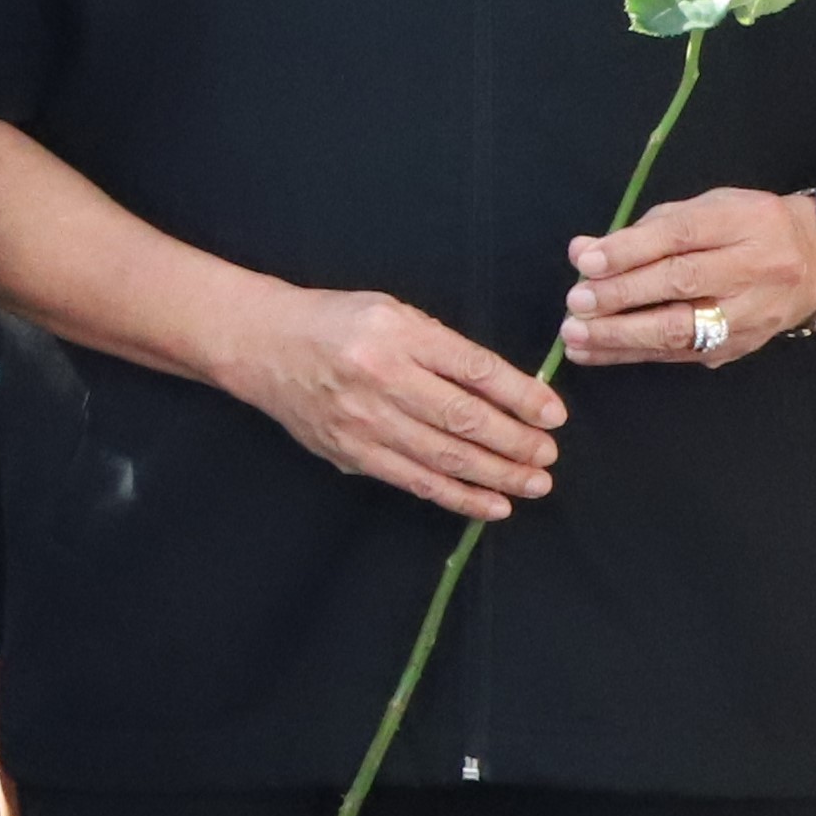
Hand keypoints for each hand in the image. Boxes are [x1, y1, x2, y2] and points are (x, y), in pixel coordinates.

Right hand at [218, 285, 563, 518]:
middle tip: (549, 455)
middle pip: (465, 418)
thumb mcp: (392, 312)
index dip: (521, 396)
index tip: (554, 414)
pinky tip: (492, 504)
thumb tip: (507, 391)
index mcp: (397, 334)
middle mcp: (381, 377)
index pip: (475, 370)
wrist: (261, 344)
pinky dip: (458, 496)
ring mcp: (363, 420)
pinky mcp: (350, 452)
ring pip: (445, 456)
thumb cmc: (335, 323)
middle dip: (517, 442)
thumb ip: (443, 347)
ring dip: (498, 474)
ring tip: (535, 483)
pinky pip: (415, 481)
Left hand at [559, 186, 815, 368]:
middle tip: (576, 303)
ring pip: (682, 329)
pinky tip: (594, 352)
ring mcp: (752, 312)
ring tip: (576, 335)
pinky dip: (632, 353)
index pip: (682, 235)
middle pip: (683, 284)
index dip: (631, 250)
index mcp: (745, 222)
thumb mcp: (705, 210)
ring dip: (621, 335)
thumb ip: (645, 230)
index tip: (586, 261)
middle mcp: (756, 268)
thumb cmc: (748, 228)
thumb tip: (584, 251)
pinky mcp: (741, 344)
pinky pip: (681, 353)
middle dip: (623, 296)